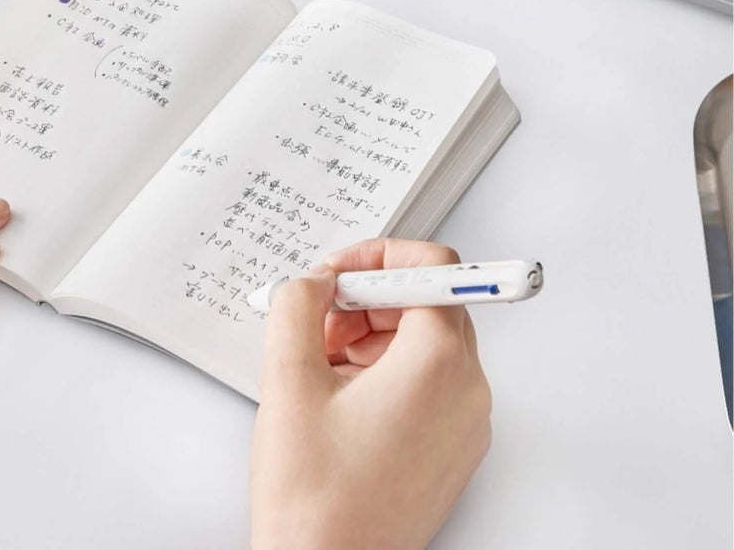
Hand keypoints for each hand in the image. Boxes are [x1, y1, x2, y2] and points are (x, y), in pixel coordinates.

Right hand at [251, 240, 491, 549]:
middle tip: (318, 320)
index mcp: (440, 365)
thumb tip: (312, 281)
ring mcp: (464, 424)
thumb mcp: (288, 378)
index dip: (378, 256)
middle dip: (366, 300)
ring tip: (319, 365)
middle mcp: (468, 391)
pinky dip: (383, 371)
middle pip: (427, 303)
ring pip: (423, 342)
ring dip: (370, 335)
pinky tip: (336, 394)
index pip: (434, 267)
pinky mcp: (450, 448)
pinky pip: (425, 382)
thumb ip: (298, 304)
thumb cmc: (315, 500)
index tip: (340, 272)